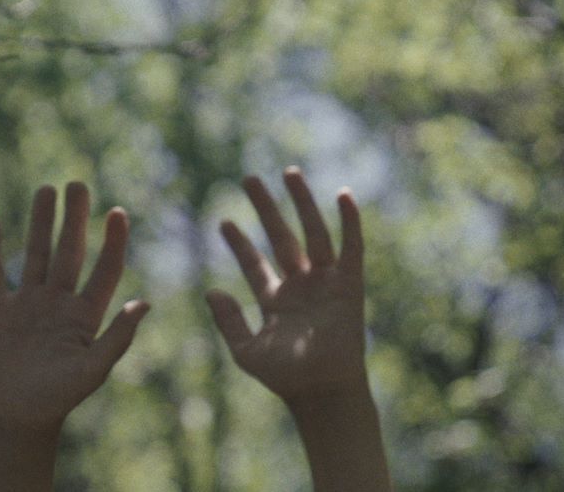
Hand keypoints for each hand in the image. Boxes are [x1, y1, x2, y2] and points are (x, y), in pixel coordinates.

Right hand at [0, 182, 149, 432]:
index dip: (112, 241)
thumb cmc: (58, 400)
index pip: (103, 269)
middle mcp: (58, 303)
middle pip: (69, 252)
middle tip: (78, 184)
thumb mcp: (92, 370)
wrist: (14, 419)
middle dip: (74, 219)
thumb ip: (117, 338)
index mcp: (85, 315)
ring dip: (40, 222)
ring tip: (46, 189)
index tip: (117, 212)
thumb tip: (146, 304)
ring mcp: (27, 304)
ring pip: (35, 253)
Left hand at [206, 168, 390, 491]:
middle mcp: (300, 286)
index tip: (223, 221)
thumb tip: (211, 290)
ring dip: (302, 203)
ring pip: (312, 233)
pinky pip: (351, 248)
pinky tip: (342, 195)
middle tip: (248, 179)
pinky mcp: (349, 285)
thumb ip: (227, 321)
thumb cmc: (285, 378)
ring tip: (288, 173)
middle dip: (266, 208)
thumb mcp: (246, 351)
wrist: (321, 391)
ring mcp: (325, 283)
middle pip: (281, 237)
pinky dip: (349, 222)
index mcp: (275, 300)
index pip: (254, 263)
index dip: (239, 243)